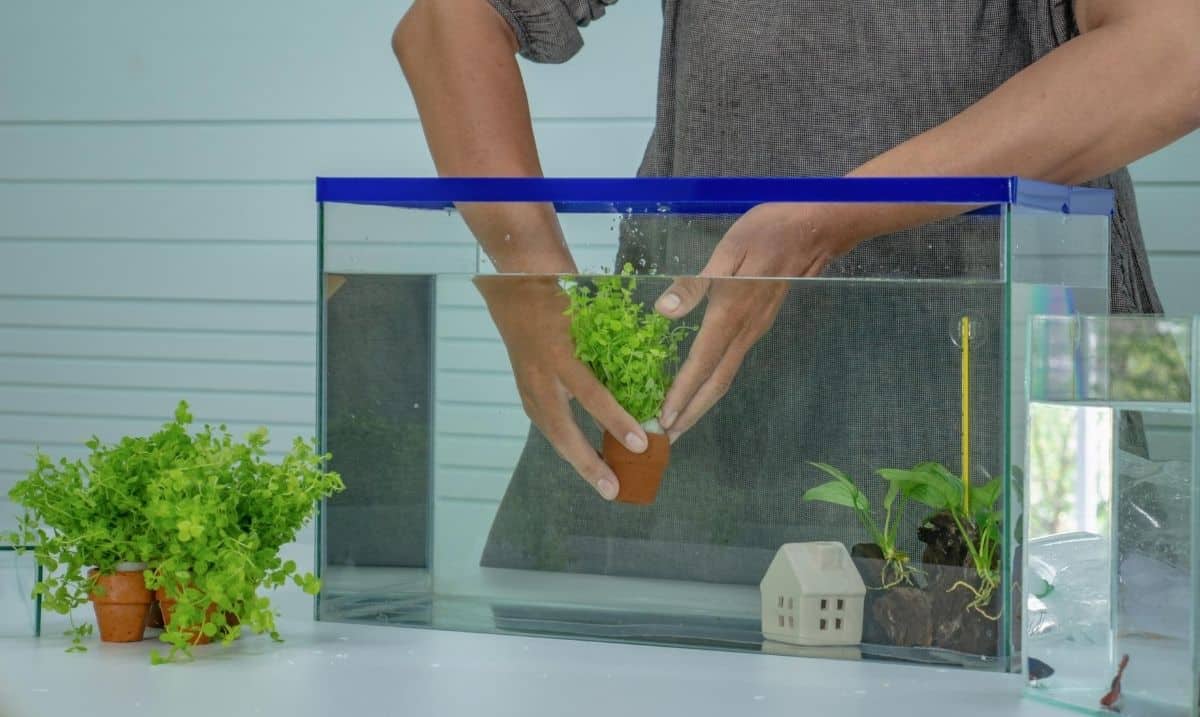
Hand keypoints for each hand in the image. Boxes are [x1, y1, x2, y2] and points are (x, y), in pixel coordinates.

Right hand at [473, 274, 649, 499]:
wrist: (515, 286)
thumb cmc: (561, 298)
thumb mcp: (587, 318)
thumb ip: (609, 350)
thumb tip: (639, 385)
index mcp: (561, 356)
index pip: (592, 396)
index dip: (616, 422)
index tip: (642, 443)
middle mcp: (542, 378)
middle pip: (564, 433)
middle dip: (589, 465)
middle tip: (614, 491)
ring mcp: (529, 388)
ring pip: (554, 435)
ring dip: (579, 461)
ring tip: (604, 484)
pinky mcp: (526, 393)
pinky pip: (549, 425)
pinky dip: (567, 444)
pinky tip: (586, 458)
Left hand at [655, 203, 858, 441]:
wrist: (817, 228)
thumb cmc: (769, 231)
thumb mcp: (727, 249)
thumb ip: (696, 283)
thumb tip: (665, 310)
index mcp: (730, 314)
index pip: (701, 364)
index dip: (682, 395)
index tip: (664, 422)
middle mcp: (745, 331)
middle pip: (716, 383)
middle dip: (690, 413)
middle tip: (665, 439)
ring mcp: (755, 330)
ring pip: (725, 376)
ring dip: (702, 402)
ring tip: (679, 422)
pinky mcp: (760, 322)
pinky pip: (732, 362)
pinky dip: (713, 382)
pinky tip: (701, 385)